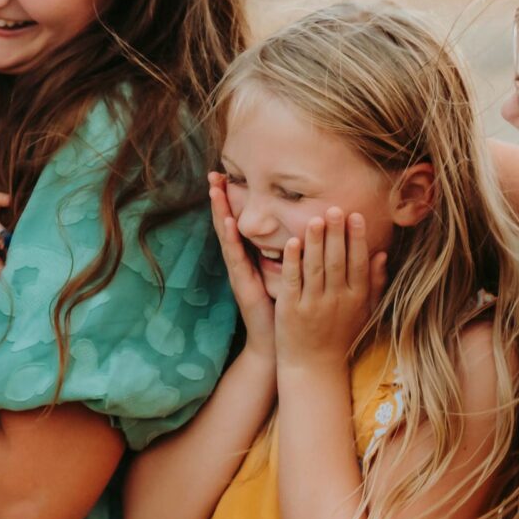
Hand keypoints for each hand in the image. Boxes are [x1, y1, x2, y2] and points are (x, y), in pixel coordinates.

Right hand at [207, 174, 275, 356]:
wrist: (278, 345)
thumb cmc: (285, 312)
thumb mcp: (288, 277)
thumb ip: (292, 256)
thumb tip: (305, 232)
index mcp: (252, 259)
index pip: (241, 224)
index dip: (234, 201)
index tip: (229, 175)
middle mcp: (242, 263)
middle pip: (228, 224)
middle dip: (220, 199)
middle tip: (213, 173)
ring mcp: (240, 273)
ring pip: (227, 237)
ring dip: (220, 212)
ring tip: (215, 189)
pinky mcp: (243, 285)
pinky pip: (236, 257)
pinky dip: (231, 238)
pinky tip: (229, 221)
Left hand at [272, 208, 384, 367]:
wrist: (315, 368)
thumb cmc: (341, 338)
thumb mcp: (364, 313)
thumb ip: (374, 284)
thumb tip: (382, 254)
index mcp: (356, 299)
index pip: (358, 263)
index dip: (357, 239)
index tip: (355, 216)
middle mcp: (337, 300)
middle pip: (337, 261)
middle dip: (336, 233)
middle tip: (334, 208)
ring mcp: (313, 305)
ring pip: (315, 267)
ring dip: (315, 242)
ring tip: (314, 218)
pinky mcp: (291, 310)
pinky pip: (292, 281)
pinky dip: (292, 261)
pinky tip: (292, 243)